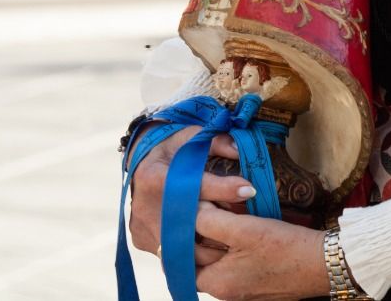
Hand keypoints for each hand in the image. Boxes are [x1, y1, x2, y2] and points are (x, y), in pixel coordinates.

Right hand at [128, 126, 254, 256]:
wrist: (140, 164)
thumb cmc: (171, 149)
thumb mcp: (190, 136)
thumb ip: (216, 141)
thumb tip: (240, 149)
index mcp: (155, 177)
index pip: (193, 187)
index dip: (224, 188)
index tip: (250, 190)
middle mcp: (145, 206)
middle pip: (190, 224)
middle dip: (223, 224)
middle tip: (250, 221)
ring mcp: (143, 228)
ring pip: (184, 248)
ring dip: (212, 244)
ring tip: (236, 235)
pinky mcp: (143, 242)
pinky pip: (175, 254)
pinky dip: (197, 251)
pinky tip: (215, 244)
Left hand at [194, 205, 328, 300]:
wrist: (326, 264)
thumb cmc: (286, 248)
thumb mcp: (245, 229)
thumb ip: (210, 220)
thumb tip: (190, 209)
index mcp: (216, 283)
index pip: (182, 258)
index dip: (183, 232)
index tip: (189, 210)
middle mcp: (225, 292)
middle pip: (200, 259)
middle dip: (202, 232)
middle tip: (210, 205)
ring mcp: (242, 291)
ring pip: (220, 259)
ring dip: (220, 236)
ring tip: (229, 212)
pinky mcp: (257, 284)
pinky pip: (236, 263)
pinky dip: (236, 246)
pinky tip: (247, 227)